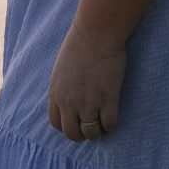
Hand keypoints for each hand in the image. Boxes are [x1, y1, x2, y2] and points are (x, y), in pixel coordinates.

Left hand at [47, 25, 125, 142]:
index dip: (67, 127)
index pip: (57, 123)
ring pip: (92, 133)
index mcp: (56, 94)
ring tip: (103, 127)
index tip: (76, 124)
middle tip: (91, 129)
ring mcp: (89, 103)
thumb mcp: (60, 69)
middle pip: (72, 133)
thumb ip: (62, 88)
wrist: (96, 34)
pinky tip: (112, 118)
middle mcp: (69, 102)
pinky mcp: (107, 100)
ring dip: (98, 133)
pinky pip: (109, 124)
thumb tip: (69, 101)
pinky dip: (111, 126)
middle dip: (82, 135)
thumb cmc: (79, 45)